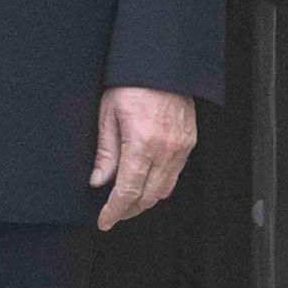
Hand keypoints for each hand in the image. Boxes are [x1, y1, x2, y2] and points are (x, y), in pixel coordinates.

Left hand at [91, 86, 197, 232]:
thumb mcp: (108, 115)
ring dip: (145, 201)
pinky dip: (159, 185)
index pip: (127, 191)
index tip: (104, 222)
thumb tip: (99, 181)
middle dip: (128, 210)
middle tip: (112, 214)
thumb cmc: (132, 84)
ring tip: (127, 202)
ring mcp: (181, 148)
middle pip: (148, 197)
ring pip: (164, 190)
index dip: (114, 211)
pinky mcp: (188, 143)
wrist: (163, 65)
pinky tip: (146, 182)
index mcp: (142, 144)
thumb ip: (105, 152)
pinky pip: (175, 175)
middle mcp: (166, 150)